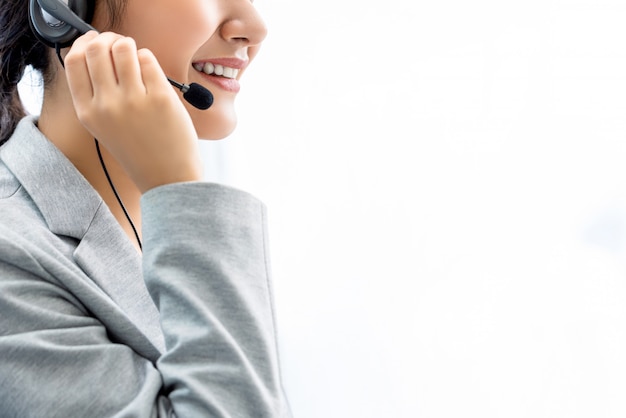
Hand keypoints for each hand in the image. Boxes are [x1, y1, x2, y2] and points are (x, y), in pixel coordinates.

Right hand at [64, 31, 202, 192]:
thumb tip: (99, 50)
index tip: (97, 42)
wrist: (167, 177)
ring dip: (130, 46)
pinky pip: (148, 59)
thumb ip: (97, 93)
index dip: (85, 44)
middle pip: (96, 48)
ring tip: (138, 58)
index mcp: (87, 112)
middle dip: (109, 40)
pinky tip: (152, 75)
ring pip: (123, 48)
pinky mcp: (159, 98)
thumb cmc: (139, 150)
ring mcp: (133, 101)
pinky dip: (149, 60)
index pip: (73, 60)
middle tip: (121, 46)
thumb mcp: (104, 126)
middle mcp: (106, 105)